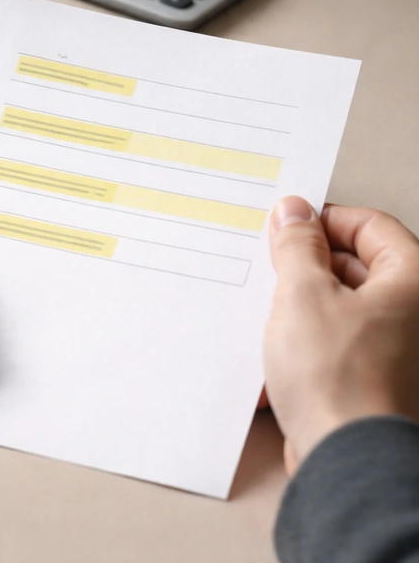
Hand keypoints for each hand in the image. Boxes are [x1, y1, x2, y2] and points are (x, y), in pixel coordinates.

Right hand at [265, 195, 418, 473]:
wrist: (346, 458)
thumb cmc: (339, 381)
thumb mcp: (302, 294)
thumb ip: (297, 246)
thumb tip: (294, 213)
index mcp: (413, 281)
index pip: (370, 225)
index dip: (323, 220)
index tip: (286, 226)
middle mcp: (413, 313)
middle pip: (356, 267)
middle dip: (306, 267)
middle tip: (270, 268)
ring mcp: (396, 349)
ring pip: (340, 308)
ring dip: (300, 308)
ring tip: (268, 317)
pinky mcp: (372, 380)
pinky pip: (335, 346)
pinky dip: (305, 345)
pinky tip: (274, 358)